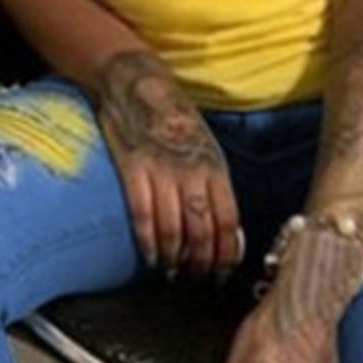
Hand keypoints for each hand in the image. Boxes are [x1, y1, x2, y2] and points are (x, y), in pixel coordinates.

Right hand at [94, 51, 242, 277]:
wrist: (139, 84)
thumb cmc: (175, 122)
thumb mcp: (207, 150)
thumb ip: (214, 187)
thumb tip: (222, 230)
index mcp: (215, 169)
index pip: (227, 223)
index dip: (225, 255)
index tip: (221, 273)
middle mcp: (192, 173)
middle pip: (202, 232)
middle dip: (200, 263)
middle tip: (195, 278)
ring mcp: (162, 172)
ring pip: (174, 230)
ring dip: (174, 259)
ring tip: (172, 272)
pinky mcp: (134, 170)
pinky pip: (143, 217)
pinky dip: (149, 244)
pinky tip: (151, 258)